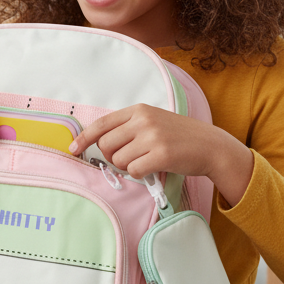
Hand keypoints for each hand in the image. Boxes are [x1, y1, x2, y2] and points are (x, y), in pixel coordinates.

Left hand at [69, 104, 253, 206]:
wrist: (210, 145)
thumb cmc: (179, 136)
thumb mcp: (153, 121)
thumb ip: (129, 127)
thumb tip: (99, 141)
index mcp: (139, 110)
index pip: (102, 123)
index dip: (84, 138)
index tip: (73, 148)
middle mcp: (143, 120)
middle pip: (107, 144)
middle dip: (112, 156)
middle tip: (128, 158)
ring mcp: (152, 137)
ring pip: (119, 159)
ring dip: (128, 166)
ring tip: (145, 161)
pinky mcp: (161, 154)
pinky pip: (134, 170)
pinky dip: (139, 173)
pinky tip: (152, 167)